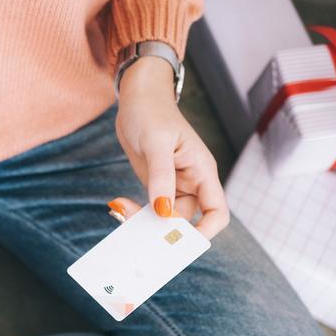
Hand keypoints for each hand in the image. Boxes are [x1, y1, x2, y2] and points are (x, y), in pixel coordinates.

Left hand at [113, 56, 228, 237]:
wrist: (137, 99)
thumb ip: (161, 177)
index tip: (179, 237)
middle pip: (186, 220)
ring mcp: (172, 185)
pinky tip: (118, 205)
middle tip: (138, 229)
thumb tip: (163, 211)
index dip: (205, 230)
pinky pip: (150, 208)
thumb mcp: (156, 143)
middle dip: (165, 228)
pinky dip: (136, 212)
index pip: (217, 211)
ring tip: (121, 211)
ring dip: (144, 221)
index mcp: (201, 171)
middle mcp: (191, 182)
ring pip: (164, 217)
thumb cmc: (151, 112)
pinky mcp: (155, 184)